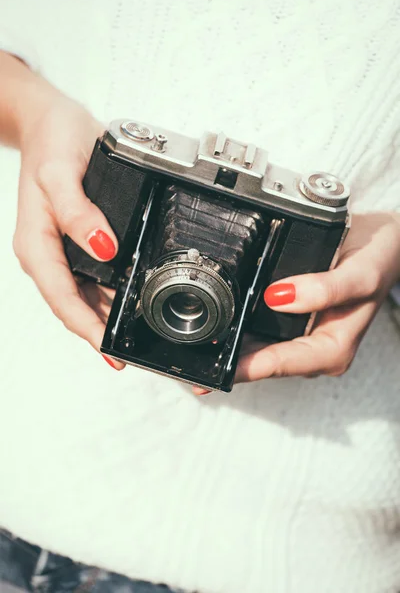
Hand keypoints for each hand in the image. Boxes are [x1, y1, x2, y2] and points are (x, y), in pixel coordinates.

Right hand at [12, 89, 123, 368]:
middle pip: (77, 306)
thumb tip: (103, 248)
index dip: (86, 328)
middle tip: (132, 355)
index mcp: (37, 246)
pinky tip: (134, 304)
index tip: (109, 351)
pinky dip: (115, 294)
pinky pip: (98, 278)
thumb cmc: (51, 142)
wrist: (52, 121)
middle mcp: (51, 255)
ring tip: (140, 339)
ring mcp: (66, 251)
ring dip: (111, 319)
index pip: (62, 298)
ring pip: (89, 297)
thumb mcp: (60, 172)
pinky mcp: (81, 243)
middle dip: (102, 334)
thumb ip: (78, 211)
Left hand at [193, 213, 399, 393]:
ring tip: (194, 352)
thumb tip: (281, 297)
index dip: (247, 367)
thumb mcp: (360, 273)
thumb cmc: (378, 259)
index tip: (216, 368)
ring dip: (230, 353)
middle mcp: (315, 349)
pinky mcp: (296, 325)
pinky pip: (263, 336)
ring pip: (260, 353)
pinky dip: (240, 335)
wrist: (385, 244)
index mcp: (333, 349)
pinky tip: (217, 331)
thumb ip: (327, 288)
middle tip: (190, 365)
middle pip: (265, 364)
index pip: (282, 363)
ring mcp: (304, 338)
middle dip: (229, 366)